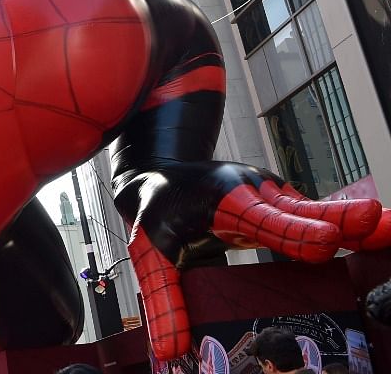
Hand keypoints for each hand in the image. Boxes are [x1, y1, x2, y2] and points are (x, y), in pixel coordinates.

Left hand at [119, 162, 390, 360]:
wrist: (157, 164)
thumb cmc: (155, 208)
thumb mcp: (148, 253)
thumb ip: (164, 299)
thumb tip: (173, 350)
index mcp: (218, 202)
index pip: (259, 220)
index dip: (295, 233)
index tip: (327, 243)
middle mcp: (252, 192)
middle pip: (301, 211)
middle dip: (340, 219)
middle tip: (375, 222)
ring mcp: (273, 195)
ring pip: (318, 211)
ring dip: (357, 223)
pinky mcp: (286, 202)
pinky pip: (322, 216)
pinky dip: (354, 226)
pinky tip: (381, 234)